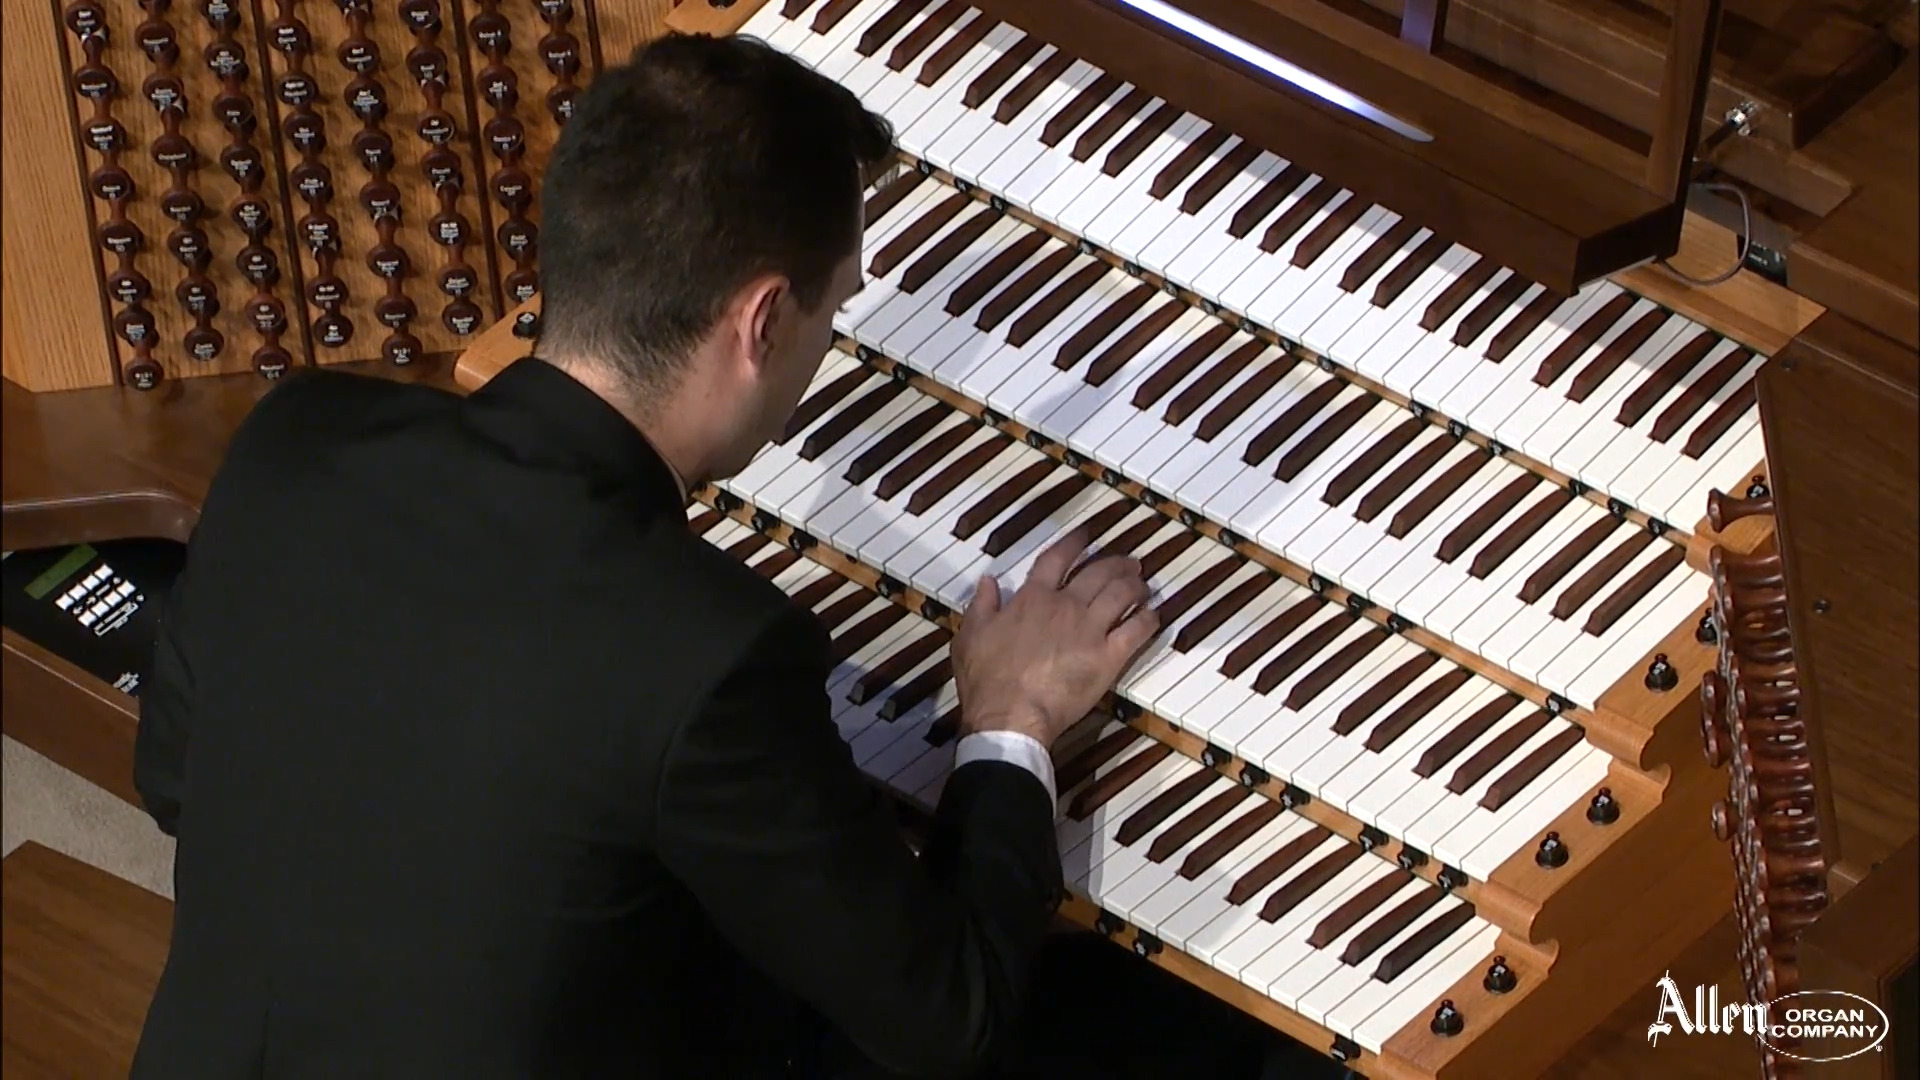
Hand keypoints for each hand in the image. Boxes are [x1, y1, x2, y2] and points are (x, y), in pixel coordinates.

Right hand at [951, 526, 1159, 749]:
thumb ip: (982, 606)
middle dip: (1117, 562)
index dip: (1074, 542)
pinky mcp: (1108, 658)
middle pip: (1098, 572)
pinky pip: (1136, 631)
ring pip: (1121, 594)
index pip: (1057, 558)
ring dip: (1135, 585)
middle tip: (1129, 561)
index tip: (1088, 534)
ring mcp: (1089, 630)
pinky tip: (1154, 615)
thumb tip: (988, 582)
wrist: (1010, 715)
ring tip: (1143, 583)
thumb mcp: (970, 636)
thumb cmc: (986, 680)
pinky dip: (1148, 619)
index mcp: (1031, 598)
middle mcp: (1065, 606)